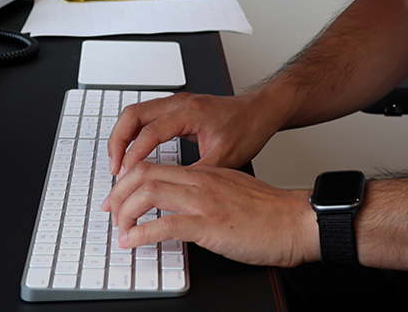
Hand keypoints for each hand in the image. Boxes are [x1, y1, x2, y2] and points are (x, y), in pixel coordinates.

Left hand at [103, 161, 317, 267]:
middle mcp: (202, 181)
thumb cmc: (270, 212)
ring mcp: (205, 202)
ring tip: (120, 229)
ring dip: (126, 212)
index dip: (129, 179)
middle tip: (111, 211)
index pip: (155, 165)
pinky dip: (142, 233)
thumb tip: (182, 207)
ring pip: (150, 193)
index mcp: (206, 173)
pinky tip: (133, 241)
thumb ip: (207, 192)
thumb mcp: (232, 191)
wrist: (296, 221)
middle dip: (119, 193)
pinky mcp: (211, 225)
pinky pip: (167, 225)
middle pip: (145, 174)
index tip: (119, 196)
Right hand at [106, 91, 279, 174]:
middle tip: (114, 169)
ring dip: (122, 137)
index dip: (134, 155)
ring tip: (118, 164)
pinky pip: (144, 117)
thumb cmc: (247, 129)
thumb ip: (196, 173)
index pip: (150, 131)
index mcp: (191, 112)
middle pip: (133, 115)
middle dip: (117, 142)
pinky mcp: (176, 108)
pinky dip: (133, 134)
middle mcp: (179, 102)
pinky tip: (132, 153)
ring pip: (135, 114)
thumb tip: (171, 193)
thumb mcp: (224, 158)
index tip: (124, 175)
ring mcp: (176, 103)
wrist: (259, 112)